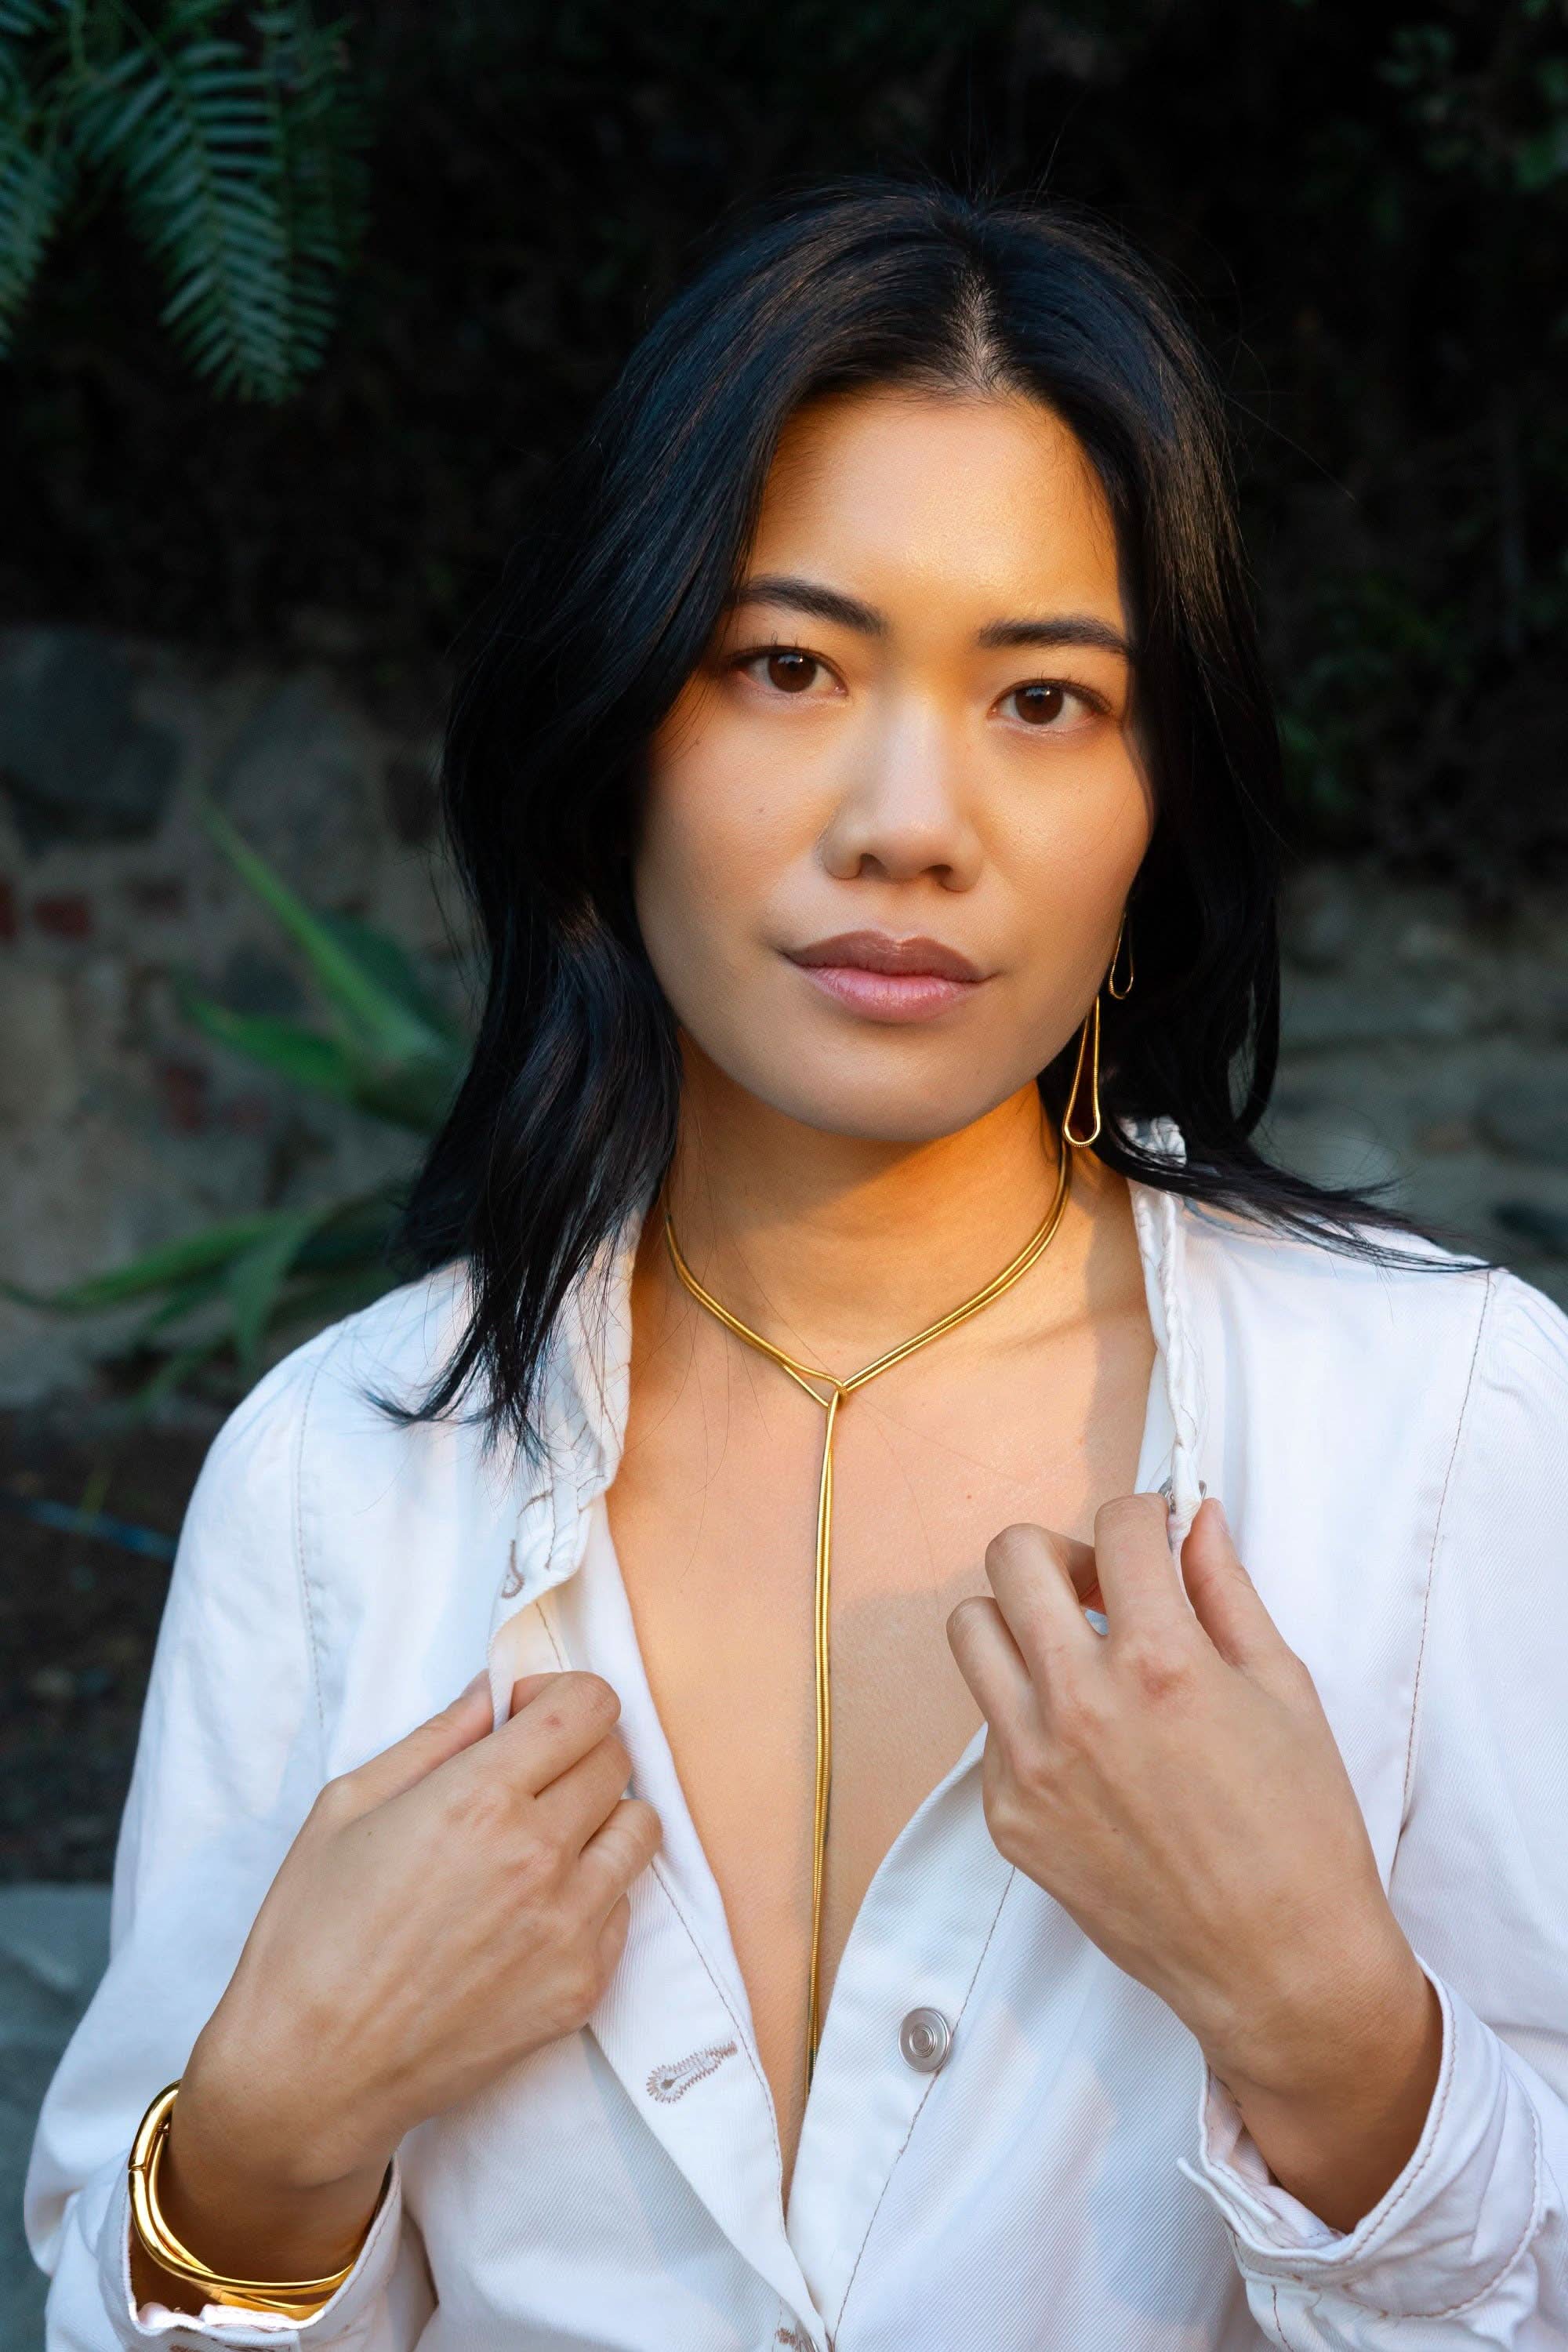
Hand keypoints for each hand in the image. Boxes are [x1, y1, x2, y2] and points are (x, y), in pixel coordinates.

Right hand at [157, 1671, 660, 2288]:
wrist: (310, 2073)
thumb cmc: (311, 1934)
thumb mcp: (349, 1805)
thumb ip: (437, 1737)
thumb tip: (493, 1694)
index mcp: (480, 1798)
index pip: (589, 1705)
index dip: (560, 1697)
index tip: (524, 1717)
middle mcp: (540, 1855)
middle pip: (617, 1759)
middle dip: (575, 1751)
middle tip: (526, 1777)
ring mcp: (570, 1927)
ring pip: (641, 1829)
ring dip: (601, 1817)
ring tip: (543, 1839)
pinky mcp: (583, 1987)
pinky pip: (624, 1906)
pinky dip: (592, 1892)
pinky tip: (531, 1910)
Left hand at [948, 1497, 1440, 2229]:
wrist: (1279, 1967)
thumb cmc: (1301, 1832)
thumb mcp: (1285, 1690)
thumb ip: (1227, 1592)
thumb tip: (1194, 1521)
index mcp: (1161, 1664)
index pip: (1119, 1527)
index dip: (1146, 1515)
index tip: (1156, 1534)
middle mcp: (1079, 1704)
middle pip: (1012, 1557)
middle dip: (1063, 1552)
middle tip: (1103, 1589)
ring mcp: (1030, 1764)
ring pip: (972, 1631)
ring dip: (1020, 1621)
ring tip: (1074, 1654)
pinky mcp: (1007, 1817)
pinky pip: (989, 1725)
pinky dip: (1027, 1712)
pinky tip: (1089, 1747)